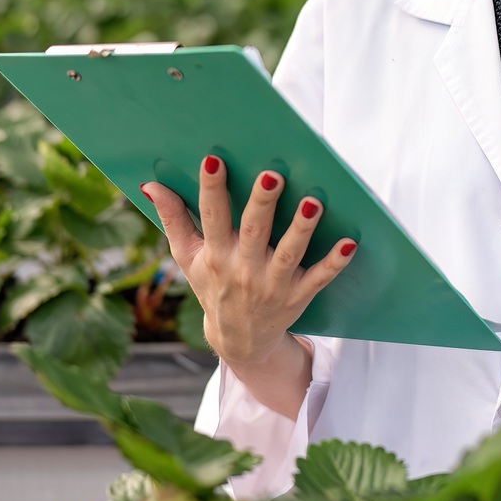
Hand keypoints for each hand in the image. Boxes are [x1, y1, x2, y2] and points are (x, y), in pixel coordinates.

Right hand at [143, 158, 356, 371]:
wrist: (239, 340)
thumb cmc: (213, 286)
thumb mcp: (187, 257)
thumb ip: (173, 219)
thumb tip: (150, 184)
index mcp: (216, 255)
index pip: (212, 217)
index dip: (211, 189)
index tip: (213, 159)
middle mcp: (244, 269)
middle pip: (254, 232)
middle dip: (262, 204)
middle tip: (272, 175)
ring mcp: (273, 284)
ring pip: (289, 253)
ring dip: (301, 229)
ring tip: (313, 203)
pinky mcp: (298, 295)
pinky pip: (319, 278)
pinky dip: (335, 262)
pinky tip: (351, 243)